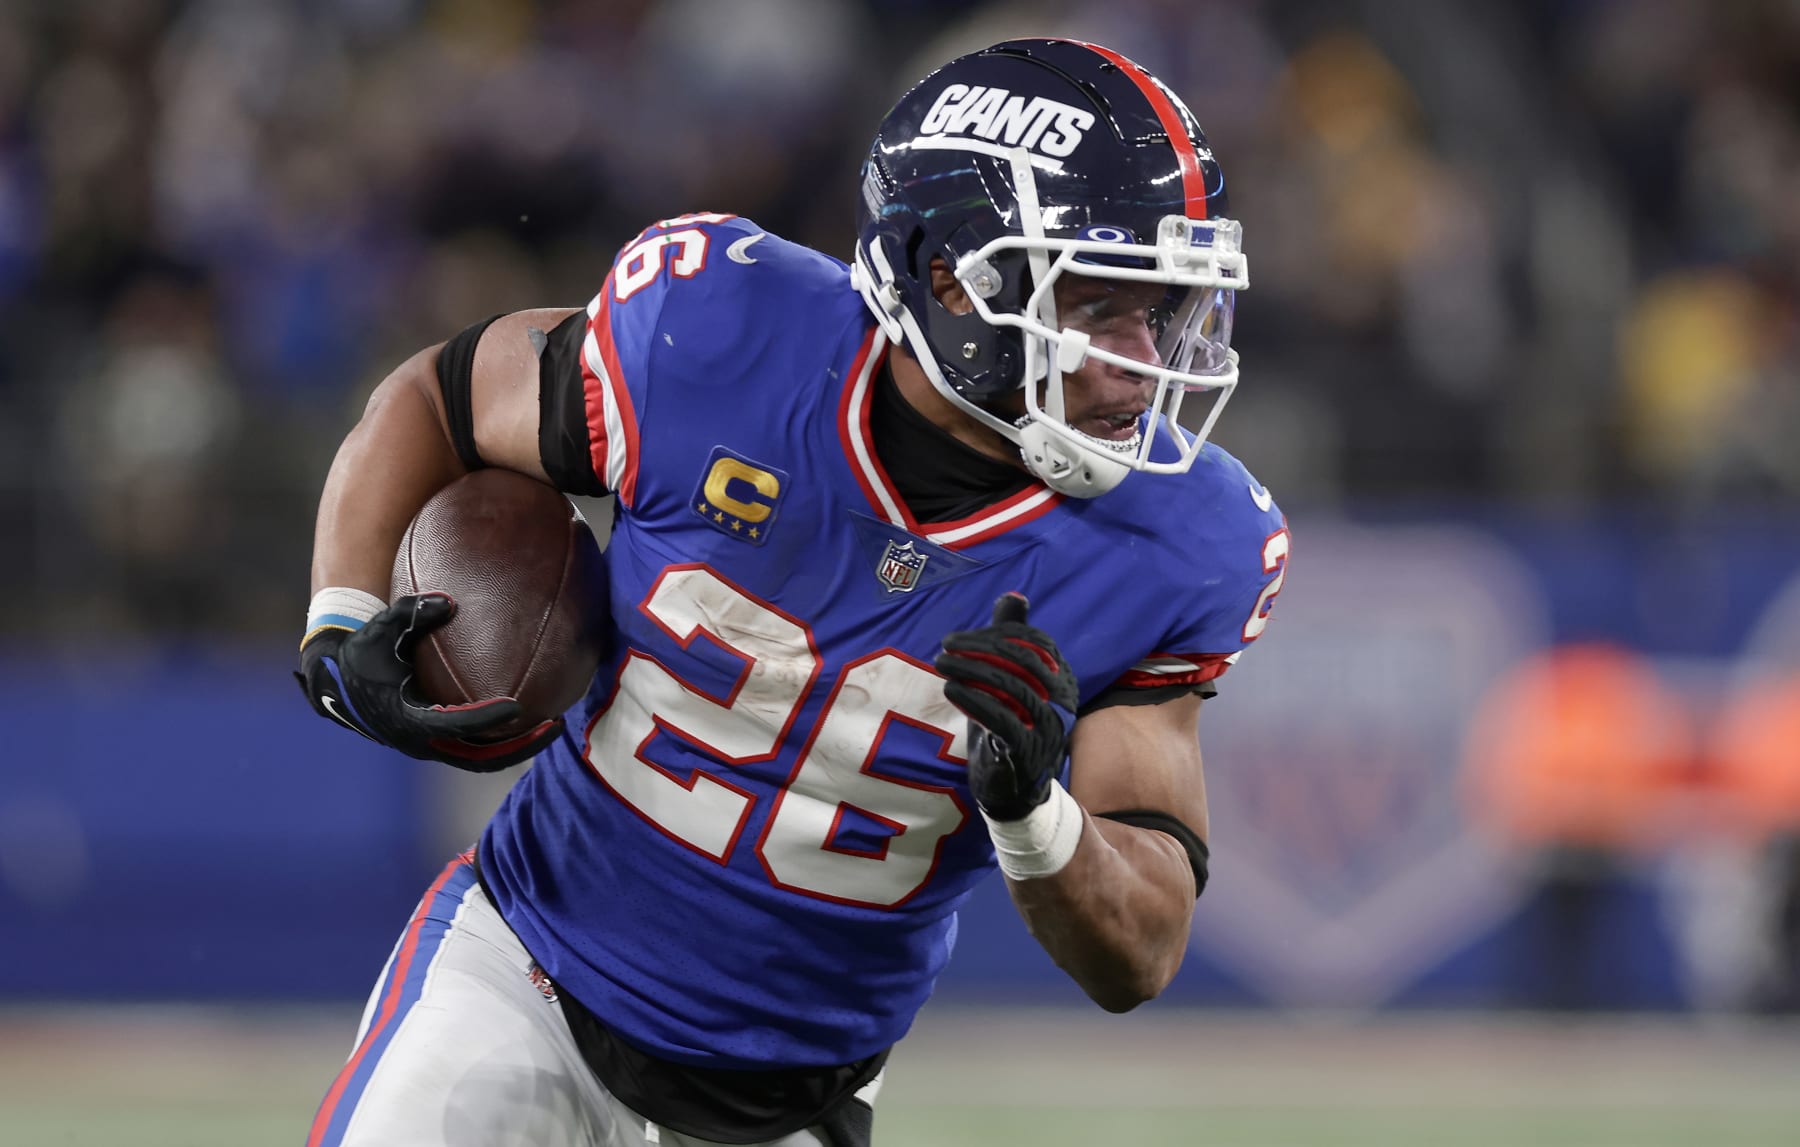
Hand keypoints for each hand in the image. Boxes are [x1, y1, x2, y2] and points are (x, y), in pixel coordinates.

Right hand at [295, 593, 561, 771]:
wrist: (334, 680)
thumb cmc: (363, 649)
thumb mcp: (383, 628)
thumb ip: (414, 612)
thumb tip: (449, 601)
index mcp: (407, 718)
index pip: (456, 725)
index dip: (488, 718)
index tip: (519, 707)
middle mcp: (419, 741)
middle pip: (479, 757)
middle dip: (519, 746)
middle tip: (555, 727)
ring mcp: (427, 747)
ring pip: (479, 759)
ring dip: (516, 748)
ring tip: (553, 727)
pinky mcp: (433, 743)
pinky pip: (473, 750)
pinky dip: (501, 741)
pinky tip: (529, 719)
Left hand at [935, 593, 1078, 820]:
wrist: (1016, 790)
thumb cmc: (1011, 726)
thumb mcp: (1010, 681)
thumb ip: (1013, 639)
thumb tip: (1014, 596)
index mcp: (1061, 678)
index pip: (1034, 642)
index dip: (996, 633)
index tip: (959, 637)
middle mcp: (1063, 700)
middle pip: (1023, 661)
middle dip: (980, 648)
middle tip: (945, 647)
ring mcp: (1049, 726)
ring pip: (1011, 687)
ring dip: (971, 670)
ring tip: (942, 664)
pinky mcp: (1028, 750)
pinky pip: (1003, 718)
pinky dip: (975, 699)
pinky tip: (952, 689)